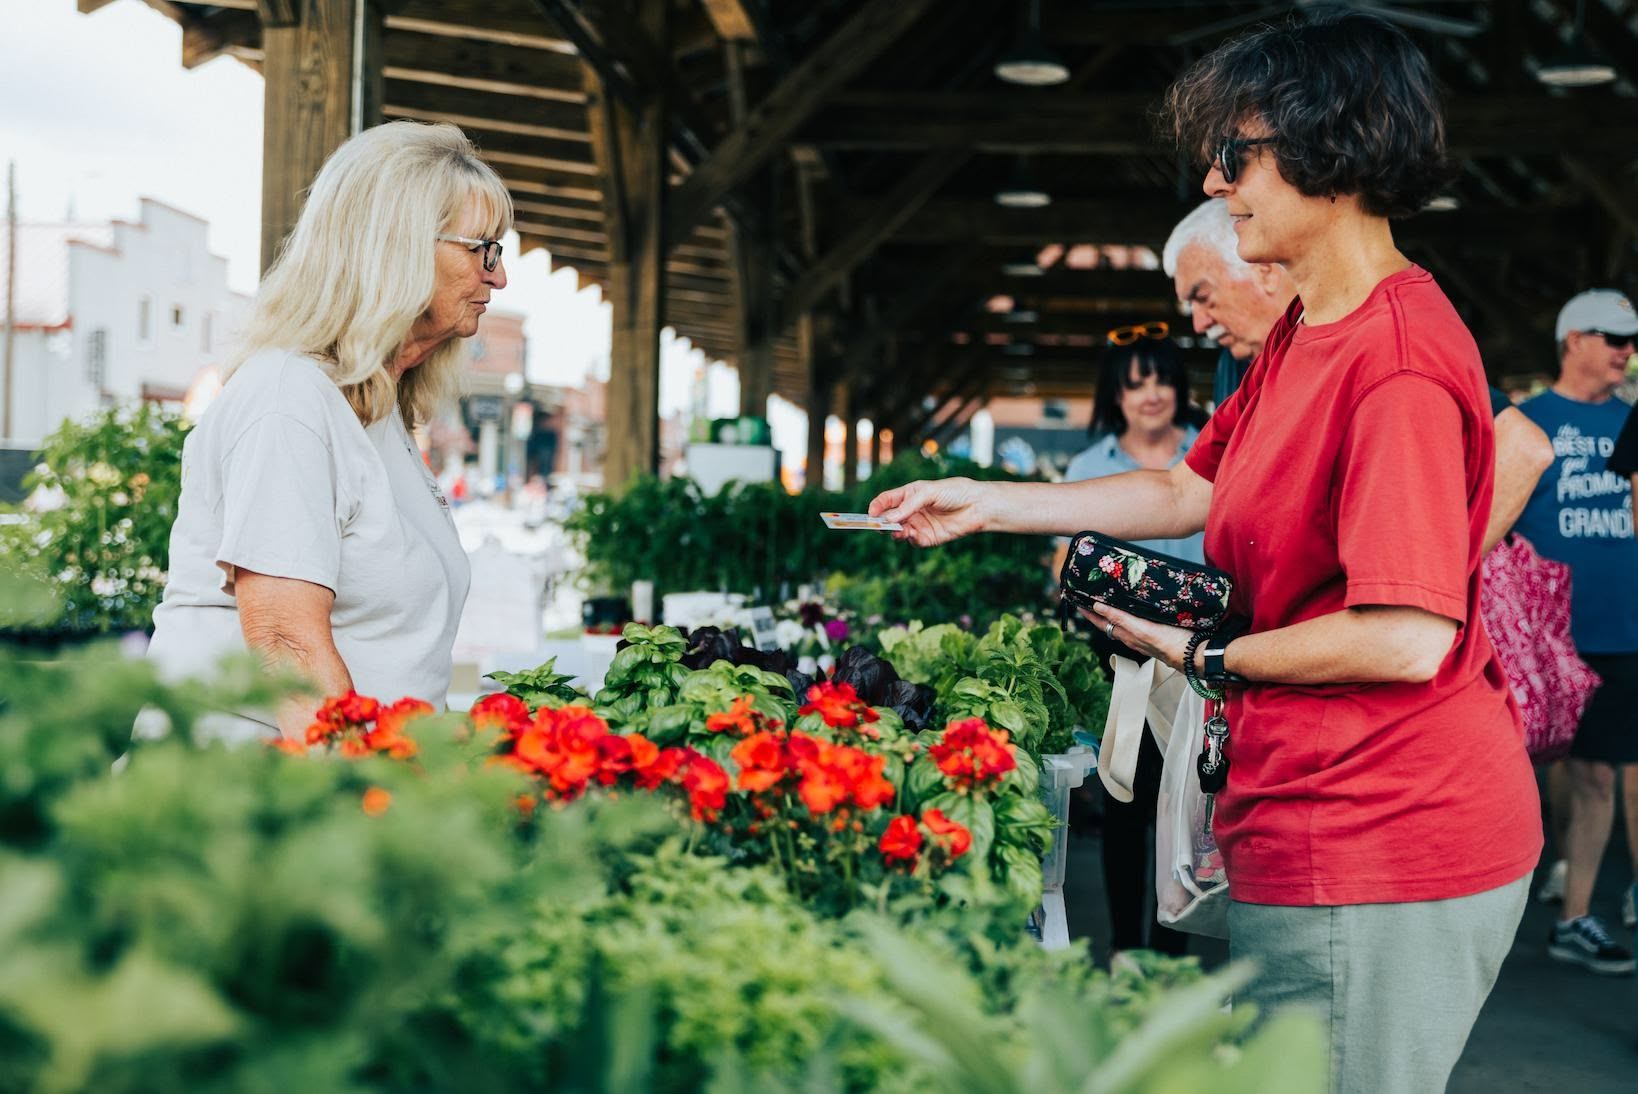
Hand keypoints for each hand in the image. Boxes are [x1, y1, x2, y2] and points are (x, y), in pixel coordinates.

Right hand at [868, 477, 989, 546]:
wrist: (977, 506)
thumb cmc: (954, 492)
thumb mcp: (928, 492)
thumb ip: (908, 505)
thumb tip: (888, 519)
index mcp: (909, 494)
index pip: (886, 501)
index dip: (876, 507)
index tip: (871, 514)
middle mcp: (911, 510)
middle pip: (889, 518)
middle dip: (882, 522)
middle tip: (878, 526)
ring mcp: (918, 524)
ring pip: (898, 531)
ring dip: (894, 532)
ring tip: (897, 530)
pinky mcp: (928, 537)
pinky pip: (913, 541)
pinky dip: (908, 539)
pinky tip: (910, 534)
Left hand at [1086, 602, 1193, 673]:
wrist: (1198, 654)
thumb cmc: (1171, 644)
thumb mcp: (1143, 630)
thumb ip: (1121, 619)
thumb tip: (1097, 607)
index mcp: (1128, 635)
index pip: (1102, 622)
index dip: (1088, 613)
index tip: (1076, 600)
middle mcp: (1134, 637)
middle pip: (1111, 622)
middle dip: (1098, 610)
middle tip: (1088, 595)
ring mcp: (1146, 636)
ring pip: (1124, 622)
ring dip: (1114, 611)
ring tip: (1108, 598)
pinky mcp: (1159, 633)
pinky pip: (1138, 621)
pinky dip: (1131, 613)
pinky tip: (1136, 607)